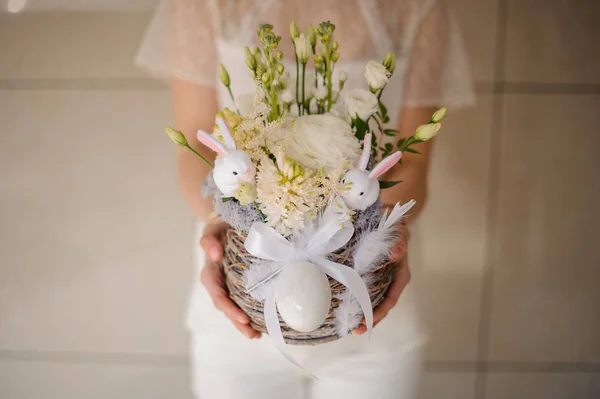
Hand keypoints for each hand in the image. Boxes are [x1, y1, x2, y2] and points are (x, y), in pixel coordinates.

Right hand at [199, 220, 260, 338]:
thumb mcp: (211, 231)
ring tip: (258, 334)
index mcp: (210, 275)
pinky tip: (263, 321)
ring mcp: (229, 286)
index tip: (243, 318)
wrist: (226, 224)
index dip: (230, 309)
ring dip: (245, 323)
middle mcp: (219, 284)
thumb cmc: (218, 229)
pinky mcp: (239, 285)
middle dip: (239, 323)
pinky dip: (252, 312)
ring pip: (235, 308)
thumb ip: (209, 241)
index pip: (219, 296)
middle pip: (227, 308)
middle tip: (253, 334)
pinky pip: (244, 301)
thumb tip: (214, 254)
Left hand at [353, 227, 410, 334]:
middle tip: (355, 330)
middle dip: (369, 319)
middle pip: (381, 305)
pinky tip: (343, 306)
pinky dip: (354, 299)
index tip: (367, 322)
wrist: (386, 216)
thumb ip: (399, 243)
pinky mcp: (368, 275)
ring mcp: (380, 279)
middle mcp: (390, 280)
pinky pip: (362, 290)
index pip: (390, 299)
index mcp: (400, 276)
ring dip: (361, 313)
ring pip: (371, 301)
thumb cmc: (394, 227)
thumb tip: (395, 253)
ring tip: (348, 325)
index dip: (379, 313)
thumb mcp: (399, 232)